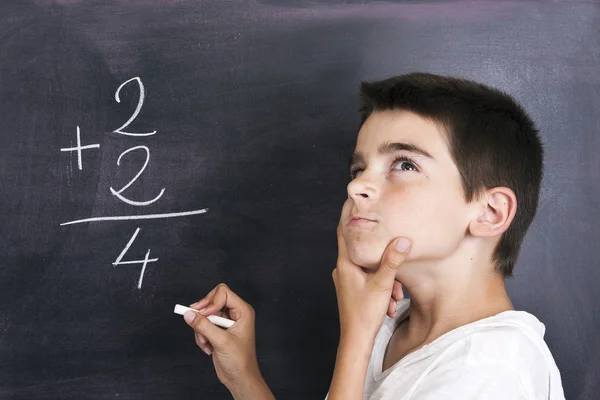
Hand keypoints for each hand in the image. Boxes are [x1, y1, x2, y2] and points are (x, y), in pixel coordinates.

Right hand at [183, 283, 261, 391]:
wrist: (239, 378)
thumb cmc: (240, 360)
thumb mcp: (221, 341)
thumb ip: (204, 326)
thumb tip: (189, 314)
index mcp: (243, 311)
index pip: (223, 292)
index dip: (211, 301)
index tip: (204, 314)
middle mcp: (235, 314)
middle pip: (212, 300)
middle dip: (203, 315)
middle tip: (195, 322)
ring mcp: (225, 322)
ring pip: (205, 315)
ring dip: (201, 329)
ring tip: (206, 342)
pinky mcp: (218, 331)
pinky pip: (203, 326)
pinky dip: (201, 336)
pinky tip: (208, 347)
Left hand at [332, 221, 410, 341]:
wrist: (356, 340)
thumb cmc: (365, 314)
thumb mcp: (383, 285)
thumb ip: (393, 261)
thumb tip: (403, 240)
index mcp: (345, 263)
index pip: (344, 231)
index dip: (348, 214)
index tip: (353, 199)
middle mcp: (343, 269)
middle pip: (361, 250)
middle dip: (381, 253)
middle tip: (394, 245)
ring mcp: (346, 280)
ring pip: (369, 268)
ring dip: (386, 277)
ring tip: (397, 295)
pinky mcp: (352, 290)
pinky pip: (369, 280)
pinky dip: (382, 286)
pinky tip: (392, 302)